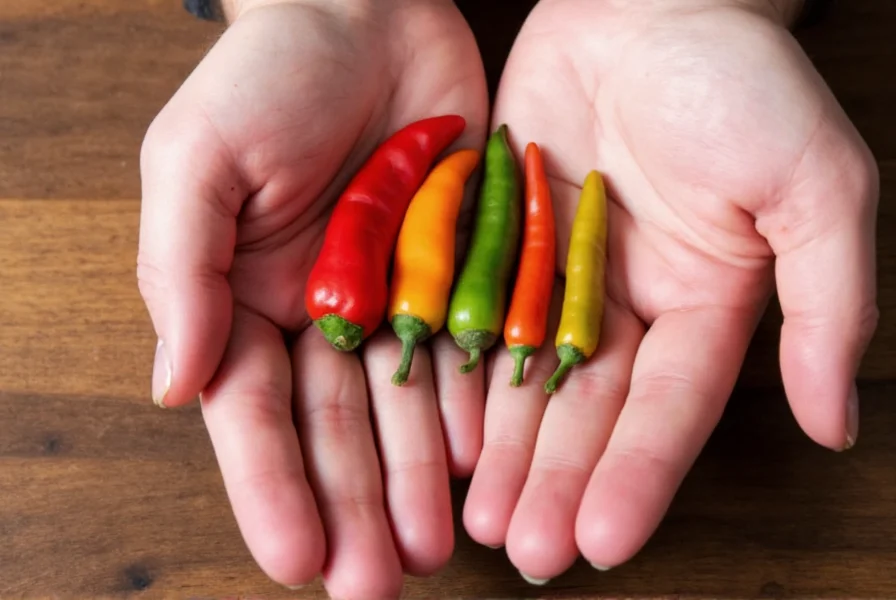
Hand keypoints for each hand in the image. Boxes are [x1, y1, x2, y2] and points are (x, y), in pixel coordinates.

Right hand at [136, 0, 487, 594]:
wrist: (368, 11)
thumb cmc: (268, 77)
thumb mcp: (198, 163)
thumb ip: (182, 274)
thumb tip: (173, 388)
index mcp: (247, 300)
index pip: (254, 415)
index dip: (272, 489)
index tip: (295, 562)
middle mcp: (321, 313)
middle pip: (335, 429)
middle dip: (352, 507)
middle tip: (373, 586)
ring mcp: (392, 298)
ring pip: (404, 408)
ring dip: (415, 481)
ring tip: (429, 551)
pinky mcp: (454, 272)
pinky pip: (465, 353)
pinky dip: (471, 411)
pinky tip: (481, 468)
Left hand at [463, 0, 877, 582]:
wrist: (648, 2)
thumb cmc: (742, 81)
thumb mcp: (816, 187)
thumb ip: (827, 306)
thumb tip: (836, 422)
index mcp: (703, 303)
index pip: (668, 407)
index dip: (637, 475)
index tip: (602, 540)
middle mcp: (625, 302)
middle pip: (586, 410)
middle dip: (556, 480)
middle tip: (523, 551)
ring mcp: (556, 273)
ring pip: (522, 376)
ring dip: (500, 447)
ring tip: (472, 517)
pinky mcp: (500, 237)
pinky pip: (473, 312)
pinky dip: (452, 368)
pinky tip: (433, 425)